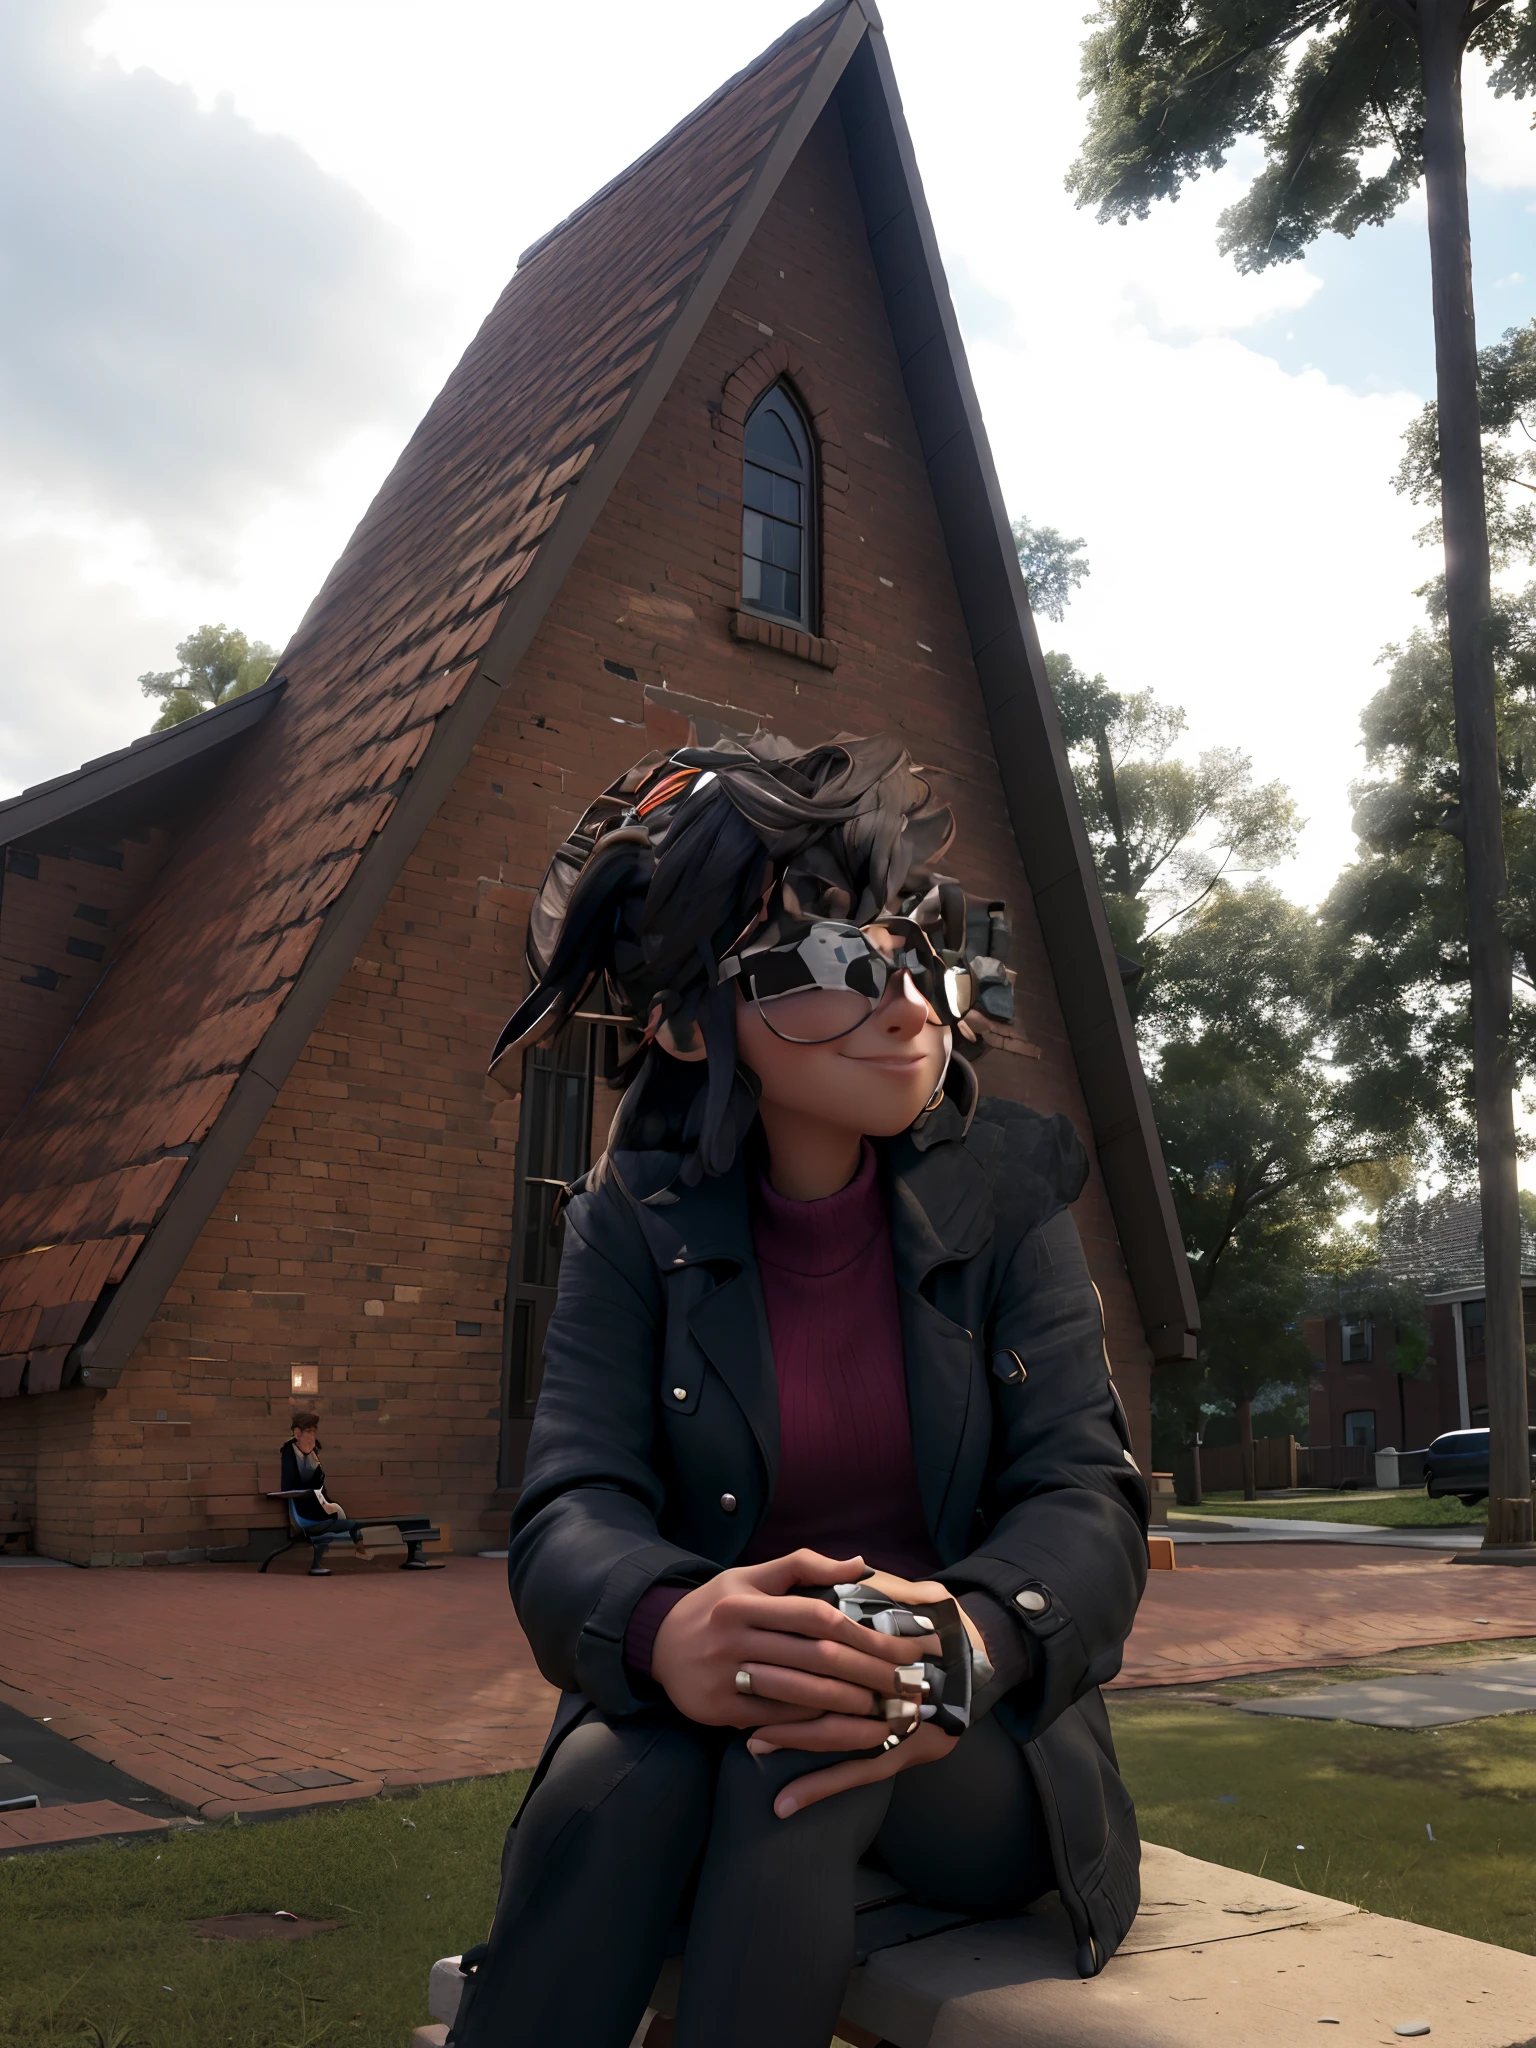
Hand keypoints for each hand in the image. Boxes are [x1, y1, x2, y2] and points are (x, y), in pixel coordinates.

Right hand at [649, 1550, 919, 1730]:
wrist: (657, 1643)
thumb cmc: (716, 1606)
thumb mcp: (750, 1576)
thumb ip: (803, 1566)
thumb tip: (860, 1563)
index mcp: (743, 1600)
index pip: (815, 1616)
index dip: (861, 1633)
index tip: (896, 1647)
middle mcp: (732, 1637)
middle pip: (813, 1658)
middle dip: (865, 1673)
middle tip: (901, 1684)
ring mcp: (723, 1676)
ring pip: (798, 1693)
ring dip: (846, 1704)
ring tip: (881, 1708)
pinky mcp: (718, 1709)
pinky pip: (775, 1718)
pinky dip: (812, 1722)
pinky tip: (842, 1724)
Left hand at [744, 1571, 985, 1816]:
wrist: (980, 1661)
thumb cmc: (937, 1625)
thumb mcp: (912, 1595)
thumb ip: (876, 1587)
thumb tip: (846, 1569)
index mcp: (890, 1649)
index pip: (835, 1654)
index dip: (793, 1659)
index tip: (750, 1659)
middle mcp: (894, 1689)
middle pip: (832, 1700)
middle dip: (783, 1703)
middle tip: (740, 1701)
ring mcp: (898, 1727)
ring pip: (839, 1741)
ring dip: (792, 1744)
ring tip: (751, 1744)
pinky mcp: (900, 1756)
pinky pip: (854, 1776)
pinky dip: (819, 1788)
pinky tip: (784, 1804)